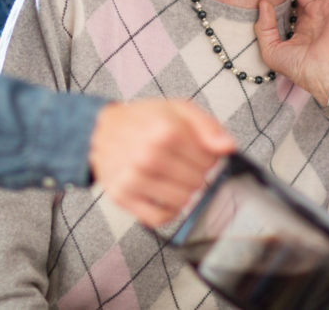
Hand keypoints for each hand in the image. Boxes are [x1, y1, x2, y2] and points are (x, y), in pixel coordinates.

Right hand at [89, 99, 235, 226]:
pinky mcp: (123, 197)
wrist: (100, 131)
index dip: (209, 158)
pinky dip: (169, 211)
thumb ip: (208, 126)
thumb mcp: (178, 110)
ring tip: (174, 178)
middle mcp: (149, 156)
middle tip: (184, 164)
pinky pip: (160, 218)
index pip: (210, 161)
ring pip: (183, 201)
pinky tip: (166, 196)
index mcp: (166, 131)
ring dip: (184, 192)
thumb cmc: (142, 120)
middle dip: (197, 174)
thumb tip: (228, 147)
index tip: (198, 153)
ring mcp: (134, 179)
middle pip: (198, 182)